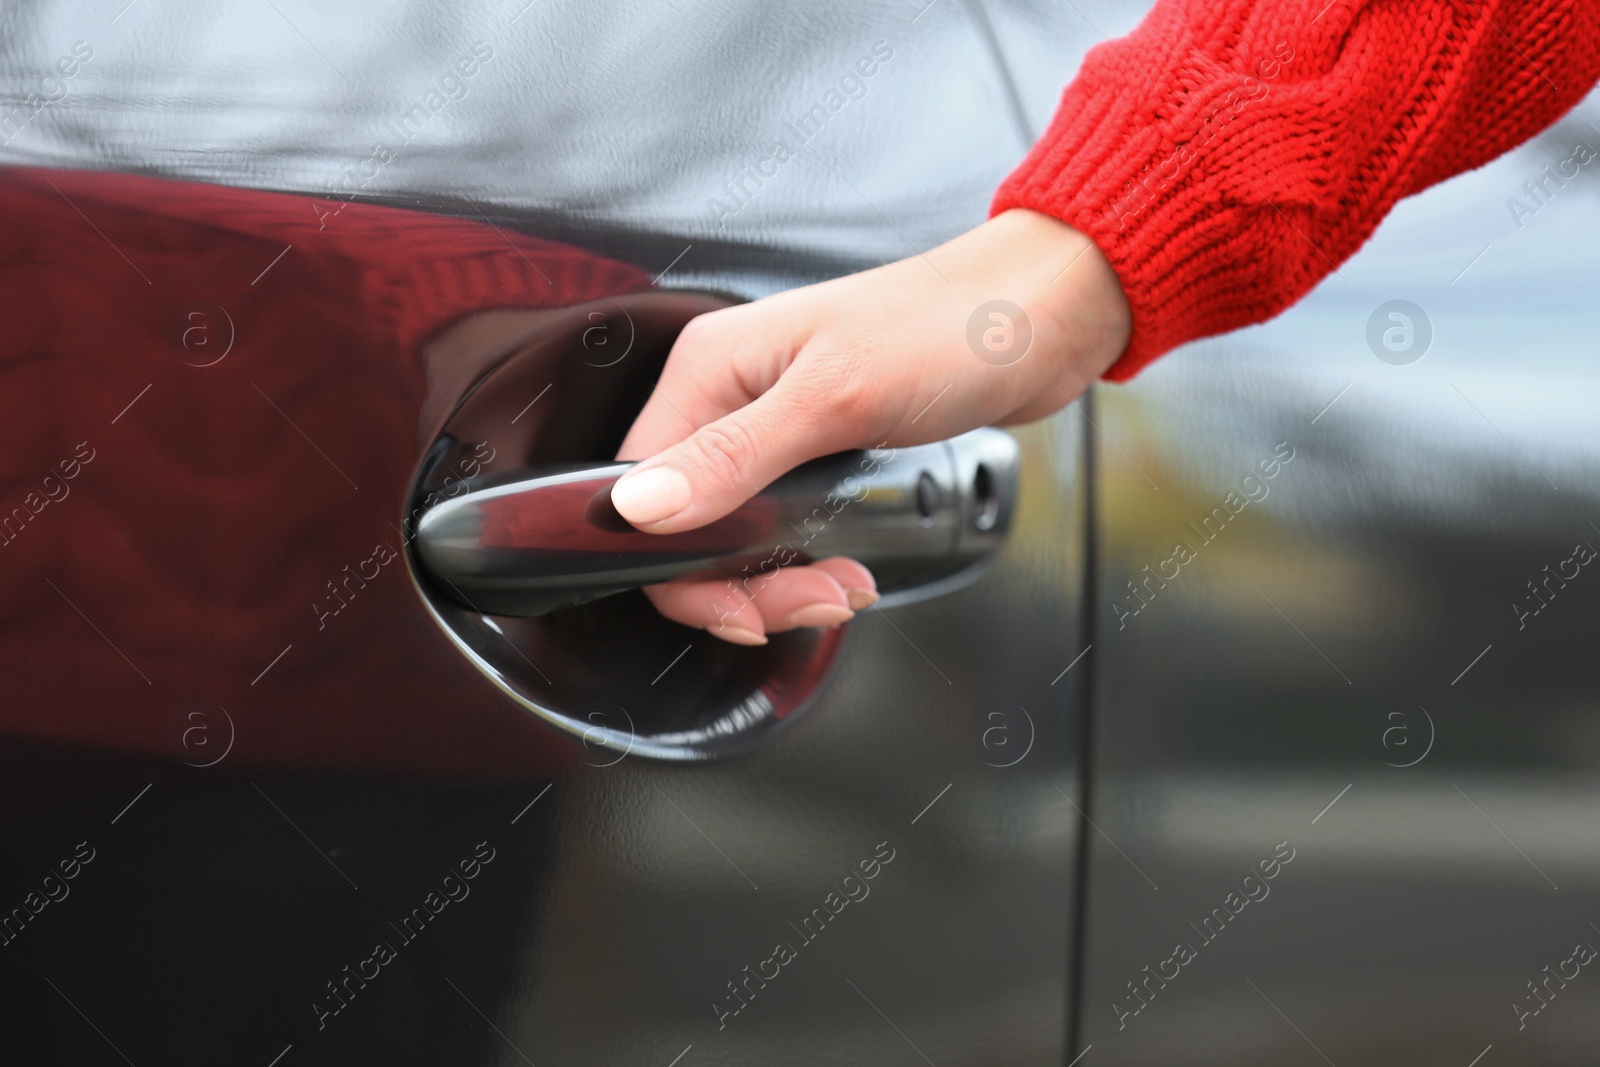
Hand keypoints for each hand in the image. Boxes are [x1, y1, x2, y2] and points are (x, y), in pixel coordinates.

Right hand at [613, 208, 1130, 643]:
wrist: (1037, 317)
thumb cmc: (949, 329)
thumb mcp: (836, 400)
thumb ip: (733, 459)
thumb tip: (638, 509)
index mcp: (709, 370)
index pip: (640, 494)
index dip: (681, 568)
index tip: (742, 608)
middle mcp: (730, 397)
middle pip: (688, 527)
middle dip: (744, 585)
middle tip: (811, 602)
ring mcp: (773, 425)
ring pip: (737, 537)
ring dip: (782, 581)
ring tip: (843, 591)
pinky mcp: (817, 449)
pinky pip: (784, 526)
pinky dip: (811, 561)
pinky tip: (852, 571)